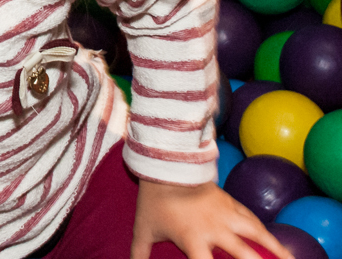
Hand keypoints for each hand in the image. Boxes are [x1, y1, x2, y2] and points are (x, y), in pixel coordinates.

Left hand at [131, 178, 292, 258]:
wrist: (165, 167)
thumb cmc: (154, 202)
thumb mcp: (143, 230)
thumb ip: (139, 253)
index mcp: (193, 239)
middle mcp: (215, 229)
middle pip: (244, 254)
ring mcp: (226, 214)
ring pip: (256, 234)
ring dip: (275, 248)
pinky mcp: (231, 203)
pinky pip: (253, 220)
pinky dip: (266, 232)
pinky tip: (277, 243)